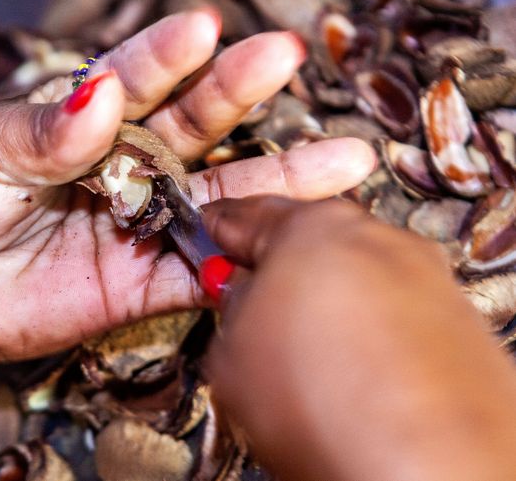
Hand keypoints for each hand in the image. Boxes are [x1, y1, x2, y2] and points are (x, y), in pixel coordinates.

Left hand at [0, 10, 373, 416]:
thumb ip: (39, 129)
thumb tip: (103, 94)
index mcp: (77, 122)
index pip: (133, 79)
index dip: (167, 55)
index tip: (203, 28)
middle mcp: (118, 168)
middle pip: (190, 128)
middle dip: (234, 94)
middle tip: (284, 56)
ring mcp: (135, 227)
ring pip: (215, 199)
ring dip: (276, 181)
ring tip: (344, 158)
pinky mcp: (137, 287)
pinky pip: (198, 272)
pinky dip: (241, 259)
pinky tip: (293, 242)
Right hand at [204, 196, 515, 480]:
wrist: (426, 462)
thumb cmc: (321, 401)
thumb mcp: (231, 352)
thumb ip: (231, 306)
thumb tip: (241, 298)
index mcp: (312, 226)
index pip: (249, 215)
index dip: (222, 232)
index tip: (212, 239)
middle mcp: (377, 237)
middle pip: (311, 241)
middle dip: (281, 268)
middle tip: (254, 304)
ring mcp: (425, 275)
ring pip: (358, 275)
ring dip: (329, 300)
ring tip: (308, 354)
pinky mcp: (459, 317)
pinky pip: (397, 310)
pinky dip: (371, 329)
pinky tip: (354, 372)